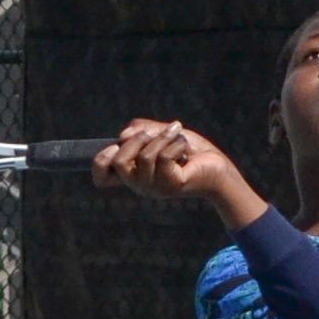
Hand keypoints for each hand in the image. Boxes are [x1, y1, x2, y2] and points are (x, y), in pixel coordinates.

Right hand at [93, 120, 266, 225]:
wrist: (218, 167)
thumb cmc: (189, 150)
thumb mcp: (161, 133)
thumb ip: (141, 130)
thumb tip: (124, 135)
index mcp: (133, 173)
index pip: (101, 177)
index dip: (101, 160)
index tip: (118, 145)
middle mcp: (139, 185)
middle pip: (119, 162)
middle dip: (138, 138)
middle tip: (156, 132)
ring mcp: (154, 188)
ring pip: (145, 156)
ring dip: (163, 137)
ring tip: (177, 134)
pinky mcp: (170, 186)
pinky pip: (164, 157)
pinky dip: (176, 144)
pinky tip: (186, 149)